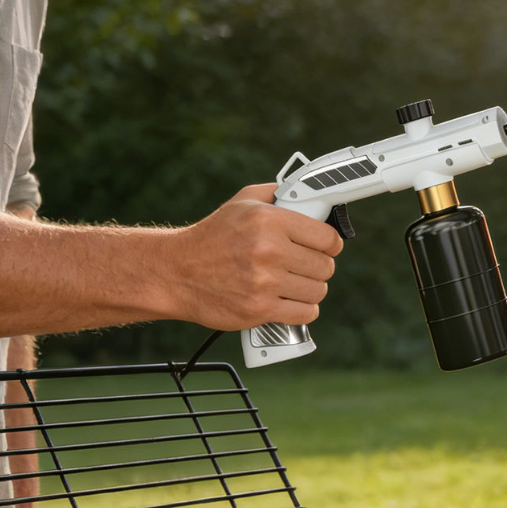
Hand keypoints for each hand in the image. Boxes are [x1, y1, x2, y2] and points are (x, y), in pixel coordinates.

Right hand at [164, 184, 343, 330]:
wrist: (176, 272)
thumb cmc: (212, 236)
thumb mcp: (243, 201)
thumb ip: (279, 194)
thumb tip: (311, 195)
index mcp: (270, 221)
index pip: (328, 238)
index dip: (330, 243)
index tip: (326, 246)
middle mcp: (269, 251)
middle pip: (325, 266)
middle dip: (318, 265)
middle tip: (304, 264)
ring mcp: (265, 282)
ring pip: (318, 291)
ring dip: (310, 288)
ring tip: (294, 282)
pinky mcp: (259, 309)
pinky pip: (305, 313)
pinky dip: (303, 309)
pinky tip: (291, 300)